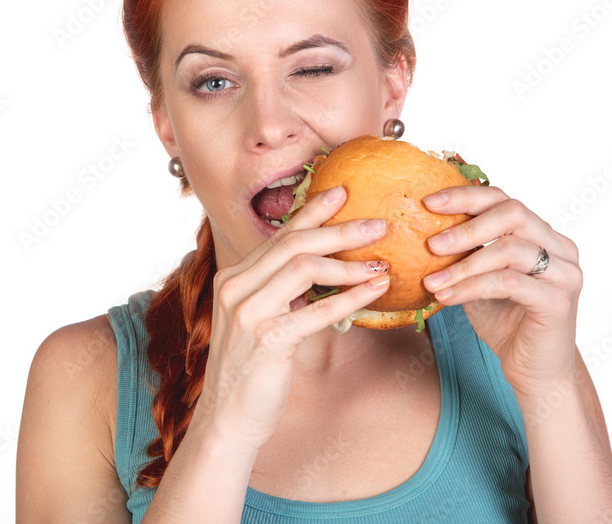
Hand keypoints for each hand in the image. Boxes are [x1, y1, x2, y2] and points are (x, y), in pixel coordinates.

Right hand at [189, 185, 392, 454]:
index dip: (312, 211)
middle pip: (293, 243)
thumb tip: (322, 269)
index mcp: (234, 277)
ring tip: (382, 261)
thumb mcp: (260, 321)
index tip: (342, 192)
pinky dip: (351, 297)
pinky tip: (376, 292)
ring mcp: (248, 312)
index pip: (279, 236)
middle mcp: (236, 287)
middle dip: (339, 229)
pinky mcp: (268, 339)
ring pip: (303, 267)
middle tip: (378, 223)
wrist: (229, 418)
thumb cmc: (251, 370)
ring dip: (349, 261)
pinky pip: (317, 310)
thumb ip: (281, 293)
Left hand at [420, 186, 582, 396]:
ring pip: (509, 248)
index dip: (466, 196)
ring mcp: (564, 273)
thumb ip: (464, 253)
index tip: (428, 202)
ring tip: (431, 279)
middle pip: (513, 213)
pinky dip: (471, 287)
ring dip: (463, 263)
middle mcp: (561, 248)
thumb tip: (421, 229)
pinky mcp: (558, 301)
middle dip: (466, 224)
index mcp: (543, 235)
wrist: (533, 371)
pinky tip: (445, 297)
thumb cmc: (505, 322)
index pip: (505, 199)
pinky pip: (507, 282)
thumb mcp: (477, 279)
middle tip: (431, 243)